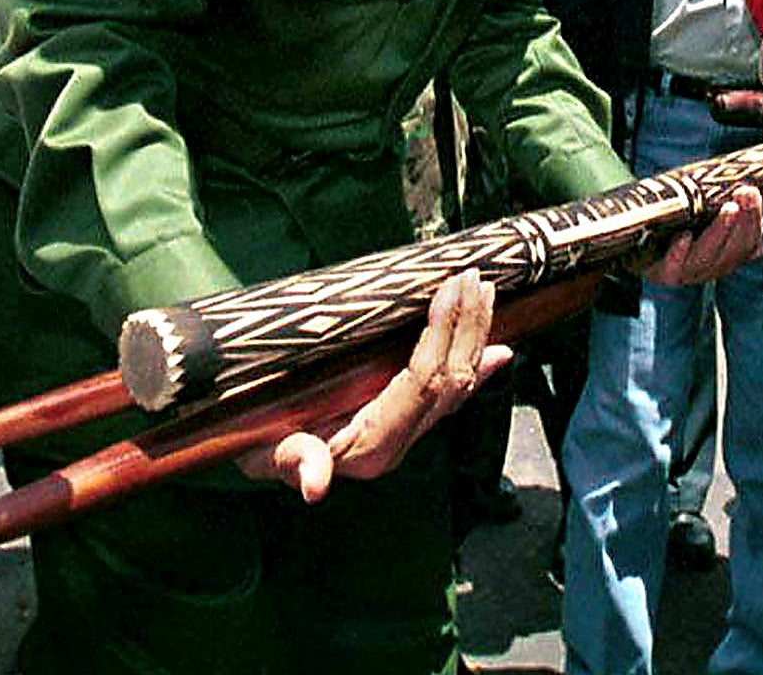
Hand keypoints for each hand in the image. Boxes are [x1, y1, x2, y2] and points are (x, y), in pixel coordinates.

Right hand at [241, 270, 509, 502]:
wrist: (264, 462)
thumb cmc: (261, 449)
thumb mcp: (268, 453)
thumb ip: (296, 461)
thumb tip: (314, 485)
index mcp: (372, 447)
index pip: (422, 384)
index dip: (439, 337)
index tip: (446, 291)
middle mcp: (399, 443)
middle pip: (450, 380)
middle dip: (465, 327)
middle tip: (470, 277)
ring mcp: (408, 433)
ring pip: (458, 384)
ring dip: (474, 336)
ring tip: (484, 293)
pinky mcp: (408, 423)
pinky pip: (452, 395)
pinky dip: (479, 369)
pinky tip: (501, 350)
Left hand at [644, 186, 762, 284]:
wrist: (633, 239)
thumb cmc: (671, 224)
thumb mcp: (700, 217)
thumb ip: (727, 220)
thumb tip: (758, 242)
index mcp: (724, 257)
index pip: (747, 243)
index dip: (754, 219)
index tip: (752, 192)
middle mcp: (708, 269)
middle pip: (732, 251)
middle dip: (743, 221)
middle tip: (745, 194)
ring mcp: (684, 273)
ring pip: (708, 259)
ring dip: (719, 232)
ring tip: (728, 209)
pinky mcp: (660, 274)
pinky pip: (673, 267)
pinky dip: (679, 253)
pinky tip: (684, 236)